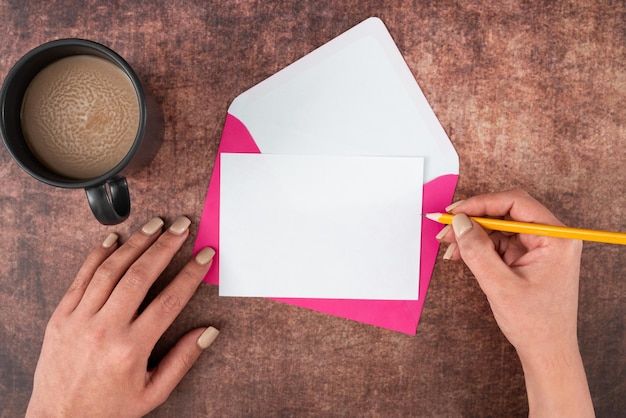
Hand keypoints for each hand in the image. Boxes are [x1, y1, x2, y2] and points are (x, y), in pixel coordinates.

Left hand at [26, 216, 218, 417]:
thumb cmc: (108, 409)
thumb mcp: (153, 393)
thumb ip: (182, 360)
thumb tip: (209, 331)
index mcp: (131, 349)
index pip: (169, 301)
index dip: (191, 274)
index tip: (204, 256)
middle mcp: (105, 329)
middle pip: (141, 276)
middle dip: (165, 246)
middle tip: (182, 226)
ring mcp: (79, 320)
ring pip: (111, 270)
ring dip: (136, 243)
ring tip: (154, 224)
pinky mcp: (61, 316)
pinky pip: (82, 277)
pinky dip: (98, 254)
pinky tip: (115, 239)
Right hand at [438, 189, 593, 416]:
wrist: (546, 351)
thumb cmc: (535, 323)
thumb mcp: (500, 285)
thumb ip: (478, 251)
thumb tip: (461, 223)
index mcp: (556, 238)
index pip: (516, 203)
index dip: (482, 203)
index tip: (456, 212)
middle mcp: (551, 237)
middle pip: (505, 213)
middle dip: (473, 220)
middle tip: (446, 229)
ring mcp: (539, 247)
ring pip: (498, 227)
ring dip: (472, 235)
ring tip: (449, 247)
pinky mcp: (527, 257)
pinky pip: (498, 242)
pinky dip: (478, 247)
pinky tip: (460, 255)